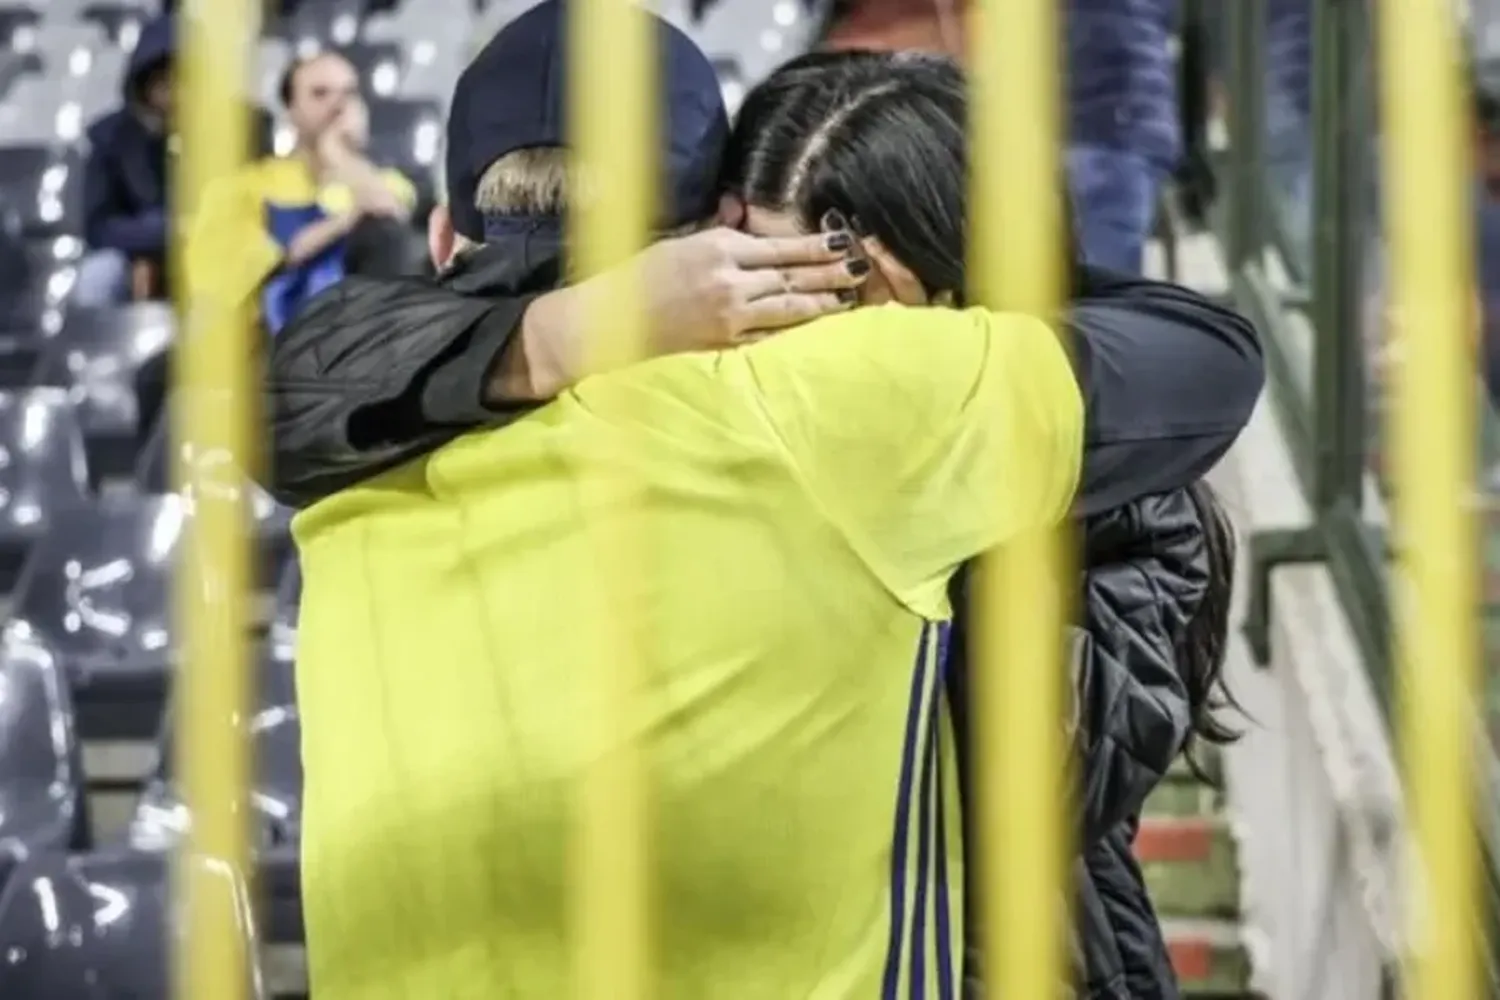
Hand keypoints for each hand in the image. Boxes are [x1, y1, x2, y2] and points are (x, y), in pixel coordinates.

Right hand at [502, 224, 869, 402]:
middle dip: (832, 273)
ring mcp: (729, 318)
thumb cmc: (636, 277)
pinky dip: (795, 333)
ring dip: (823, 304)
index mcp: (718, 248)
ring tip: (851, 300)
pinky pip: (770, 339)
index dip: (817, 245)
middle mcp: (730, 282)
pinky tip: (816, 329)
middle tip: (862, 269)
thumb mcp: (677, 239)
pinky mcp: (723, 347)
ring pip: (789, 310)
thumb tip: (739, 215)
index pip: (781, 247)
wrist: (606, 322)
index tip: (844, 241)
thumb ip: (714, 228)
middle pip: (794, 277)